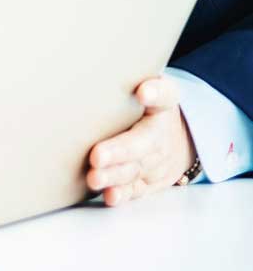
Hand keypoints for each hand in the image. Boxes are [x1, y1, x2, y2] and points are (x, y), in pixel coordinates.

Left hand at [87, 76, 196, 205]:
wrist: (176, 140)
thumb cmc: (147, 111)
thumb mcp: (150, 91)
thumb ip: (141, 84)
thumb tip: (122, 74)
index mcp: (162, 107)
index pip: (164, 96)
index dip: (155, 93)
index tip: (144, 92)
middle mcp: (160, 136)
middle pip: (142, 143)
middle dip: (120, 151)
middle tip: (98, 155)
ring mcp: (155, 162)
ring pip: (135, 170)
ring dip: (114, 176)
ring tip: (95, 178)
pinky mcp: (148, 182)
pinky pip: (137, 190)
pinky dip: (123, 194)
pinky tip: (110, 196)